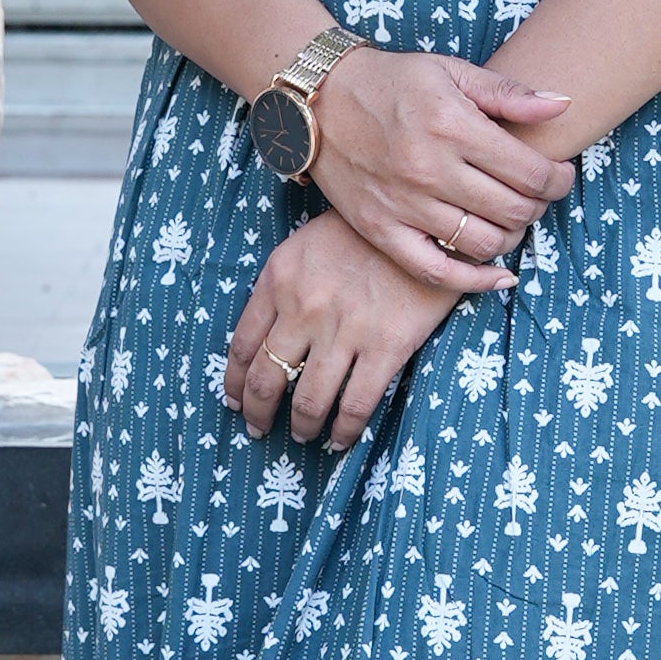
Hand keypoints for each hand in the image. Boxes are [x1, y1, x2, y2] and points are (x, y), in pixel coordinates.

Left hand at [225, 215, 466, 449]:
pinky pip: (356, 405)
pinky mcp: (385, 347)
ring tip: (303, 436)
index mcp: (279, 280)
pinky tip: (340, 440)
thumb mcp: (307, 244)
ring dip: (301, 426)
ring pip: (308, 400)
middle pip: (266, 378)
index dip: (234, 382)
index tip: (235, 400)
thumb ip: (283, 285)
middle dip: (258, 412)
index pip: (242, 344)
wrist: (426, 219)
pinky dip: (344, 431)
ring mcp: (344, 331)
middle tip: (259, 429)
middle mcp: (303, 309)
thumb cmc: (366, 230)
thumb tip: (268, 333)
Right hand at [307, 45, 574, 289]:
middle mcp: (430, 170)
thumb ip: (508, 92)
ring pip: (483, 242)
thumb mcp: (450, 71)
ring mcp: (405, 205)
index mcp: (453, 126)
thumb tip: (562, 104)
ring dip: (512, 236)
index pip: (531, 172)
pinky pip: (436, 271)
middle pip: (514, 210)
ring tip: (511, 217)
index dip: (559, 179)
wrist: (320, 101)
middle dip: (539, 205)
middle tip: (537, 194)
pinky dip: (474, 281)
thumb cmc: (391, 82)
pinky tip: (498, 275)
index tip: (560, 175)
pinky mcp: (382, 230)